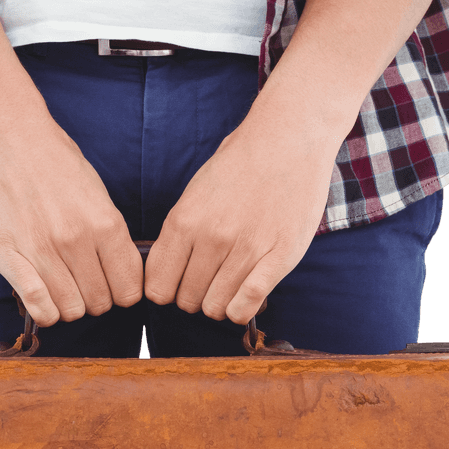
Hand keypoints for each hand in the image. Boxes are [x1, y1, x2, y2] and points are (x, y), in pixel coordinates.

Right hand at [0, 115, 142, 325]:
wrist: (5, 135)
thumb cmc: (55, 163)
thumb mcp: (98, 194)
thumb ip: (111, 236)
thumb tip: (123, 275)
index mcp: (105, 224)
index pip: (128, 290)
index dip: (121, 293)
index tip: (110, 284)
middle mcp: (75, 240)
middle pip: (99, 303)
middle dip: (94, 299)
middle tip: (82, 282)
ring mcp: (41, 249)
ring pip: (70, 310)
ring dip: (69, 305)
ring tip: (61, 286)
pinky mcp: (8, 255)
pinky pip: (38, 305)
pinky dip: (45, 311)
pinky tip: (44, 298)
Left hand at [143, 119, 338, 323]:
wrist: (290, 138)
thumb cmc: (240, 165)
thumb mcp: (195, 193)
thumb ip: (180, 233)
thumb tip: (166, 271)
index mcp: (184, 221)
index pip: (158, 287)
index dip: (167, 291)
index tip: (179, 283)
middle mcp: (211, 238)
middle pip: (187, 301)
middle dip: (195, 297)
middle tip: (210, 281)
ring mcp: (245, 249)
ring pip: (215, 308)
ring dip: (221, 303)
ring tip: (231, 284)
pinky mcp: (278, 257)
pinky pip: (246, 305)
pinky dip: (241, 310)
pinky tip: (245, 297)